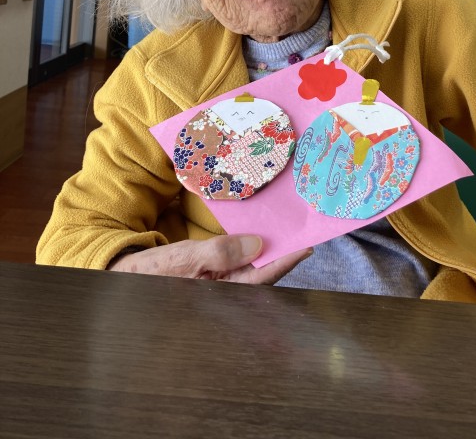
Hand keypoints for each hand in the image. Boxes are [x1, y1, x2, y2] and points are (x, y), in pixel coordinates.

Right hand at [107, 235, 311, 284]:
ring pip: (252, 267)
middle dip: (283, 253)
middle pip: (263, 272)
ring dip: (268, 249)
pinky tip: (257, 236)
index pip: (263, 276)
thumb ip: (219, 253)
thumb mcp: (182, 260)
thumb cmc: (149, 274)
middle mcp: (224, 290)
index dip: (287, 260)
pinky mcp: (211, 276)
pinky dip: (250, 248)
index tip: (308, 245)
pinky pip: (238, 262)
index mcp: (221, 292)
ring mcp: (218, 284)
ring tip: (287, 231)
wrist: (120, 278)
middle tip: (304, 232)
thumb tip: (256, 245)